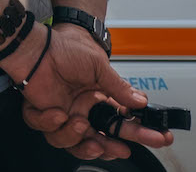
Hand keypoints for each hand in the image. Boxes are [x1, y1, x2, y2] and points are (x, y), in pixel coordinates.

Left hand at [6, 24, 174, 159]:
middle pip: (101, 141)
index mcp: (99, 100)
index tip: (158, 138)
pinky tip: (56, 112)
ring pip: (73, 144)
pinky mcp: (42, 114)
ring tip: (79, 123)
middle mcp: (83, 111)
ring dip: (78, 140)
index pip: (122, 123)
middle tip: (122, 149)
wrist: (36, 45)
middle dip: (112, 147)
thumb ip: (118, 87)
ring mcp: (63, 114)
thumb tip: (141, 102)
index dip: (140, 133)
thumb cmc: (65, 49)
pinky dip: (50, 124)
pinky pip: (47, 131)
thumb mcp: (98, 66)